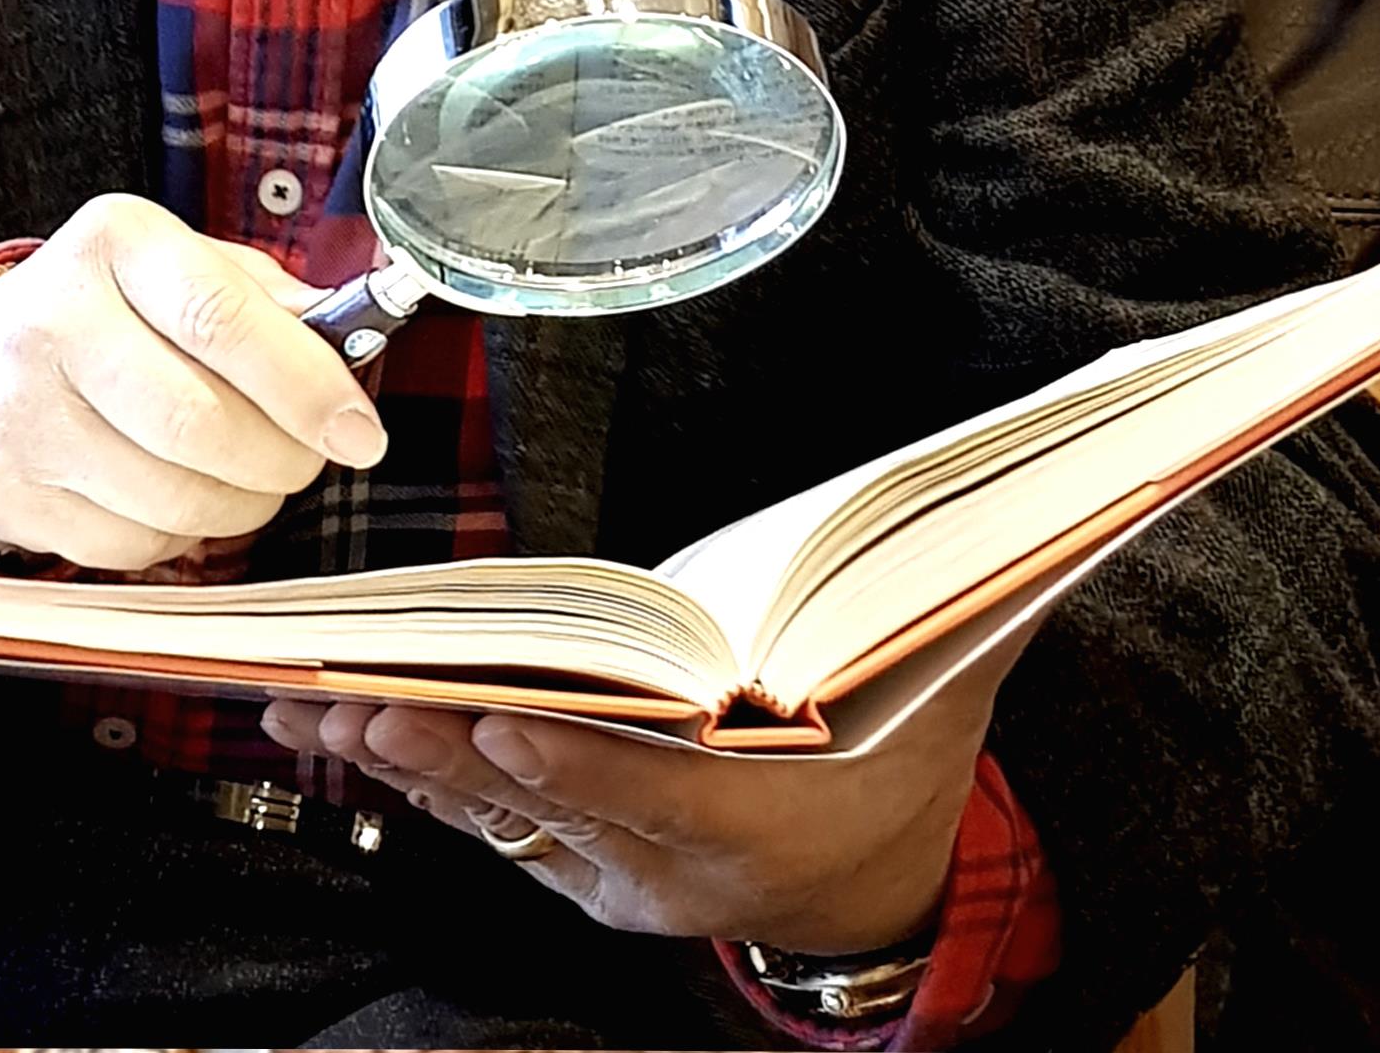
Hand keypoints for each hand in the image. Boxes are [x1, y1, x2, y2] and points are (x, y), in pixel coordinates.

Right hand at [0, 194, 387, 568]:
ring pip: (171, 499)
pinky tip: (175, 497)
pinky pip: (130, 546)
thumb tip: (346, 343)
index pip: (223, 319)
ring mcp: (19, 412)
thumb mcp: (193, 267)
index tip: (357, 430)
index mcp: (118, 241)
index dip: (306, 385)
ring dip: (240, 507)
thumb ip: (271, 300)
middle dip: (282, 459)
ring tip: (249, 478)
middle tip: (309, 459)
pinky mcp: (4, 492)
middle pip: (199, 423)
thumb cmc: (120, 310)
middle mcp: (53, 320)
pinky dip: (178, 538)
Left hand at [262, 618, 1039, 952]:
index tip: (502, 721)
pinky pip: (487, 825)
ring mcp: (621, 878)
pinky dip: (416, 777)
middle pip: (554, 807)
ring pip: (500, 820)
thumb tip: (1057, 490)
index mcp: (767, 819)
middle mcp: (680, 866)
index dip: (578, 762)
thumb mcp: (950, 678)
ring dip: (407, 765)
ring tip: (322, 710)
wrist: (880, 890)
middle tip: (362, 704)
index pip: (658, 792)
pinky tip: (344, 732)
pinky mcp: (579, 873)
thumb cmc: (904, 750)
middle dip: (451, 754)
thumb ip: (975, 595)